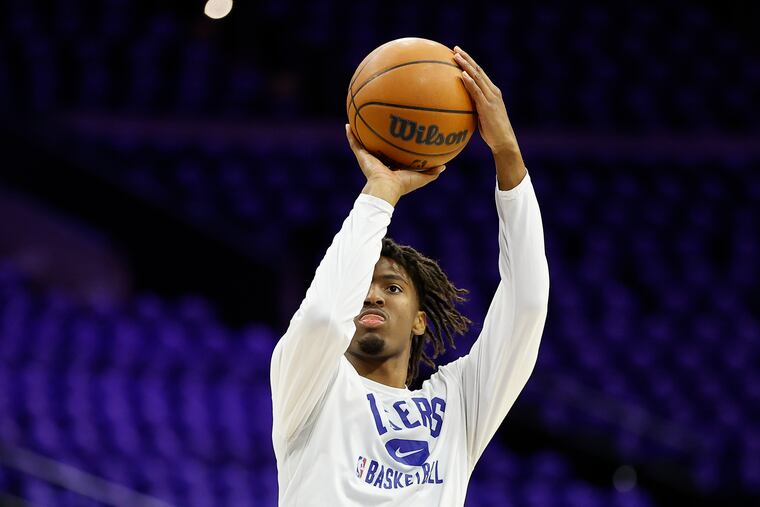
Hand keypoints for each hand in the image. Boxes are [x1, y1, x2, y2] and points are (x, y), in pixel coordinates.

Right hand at [346, 125, 445, 205]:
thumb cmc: (402, 185)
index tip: (398, 136)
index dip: (395, 146)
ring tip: (358, 120)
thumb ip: (431, 172)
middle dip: (377, 137)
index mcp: (391, 166)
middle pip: (378, 146)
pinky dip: (350, 135)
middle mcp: (379, 161)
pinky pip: (354, 143)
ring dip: (361, 133)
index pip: (393, 154)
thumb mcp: (421, 178)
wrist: (385, 188)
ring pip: (364, 143)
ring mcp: (369, 158)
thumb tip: (444, 166)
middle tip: (380, 123)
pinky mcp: (362, 157)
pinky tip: (347, 124)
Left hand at [453, 46, 526, 189]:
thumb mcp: (482, 117)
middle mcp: (493, 91)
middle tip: (455, 48)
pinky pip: (476, 91)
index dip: (470, 62)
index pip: (480, 73)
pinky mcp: (487, 106)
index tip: (459, 54)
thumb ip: (474, 108)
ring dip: (465, 65)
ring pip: (477, 77)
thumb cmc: (492, 132)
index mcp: (493, 92)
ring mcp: (491, 98)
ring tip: (455, 56)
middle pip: (478, 70)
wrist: (504, 141)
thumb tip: (460, 107)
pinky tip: (462, 74)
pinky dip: (469, 82)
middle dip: (466, 58)